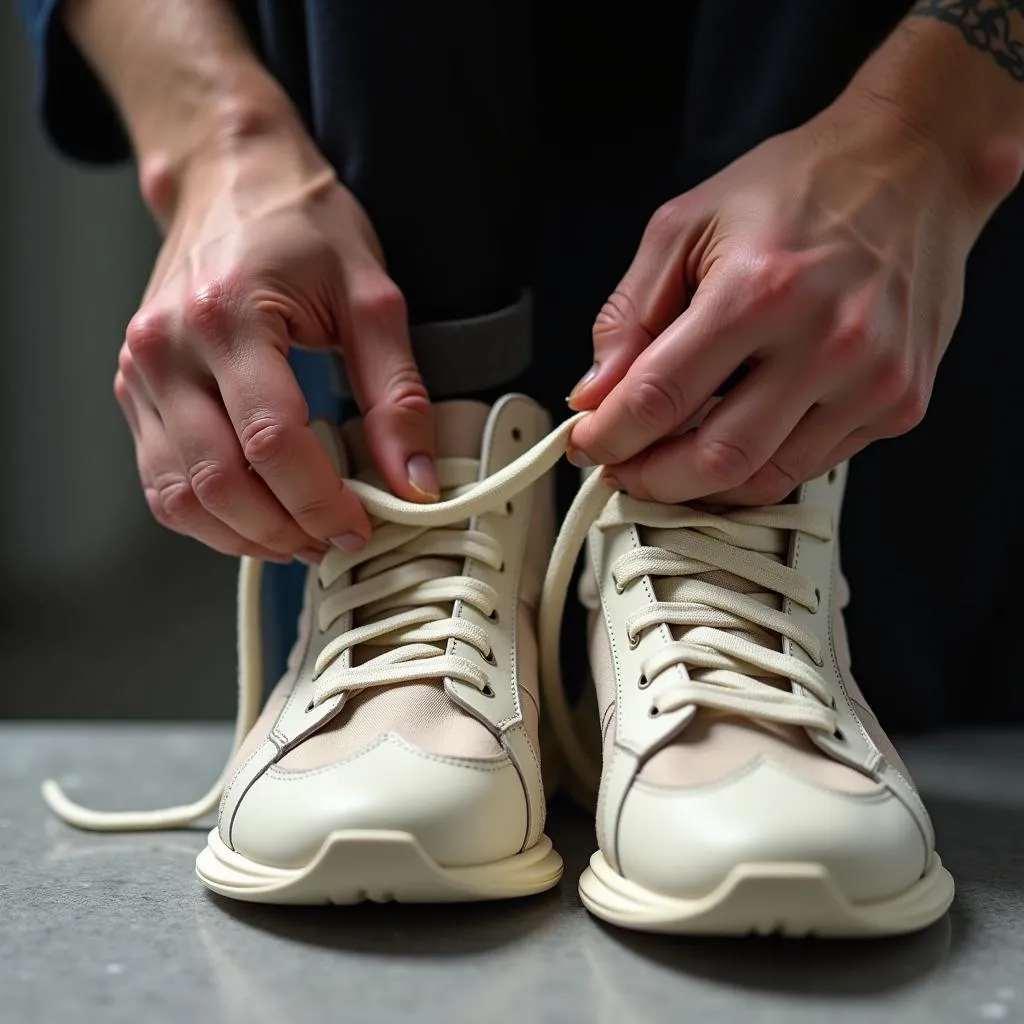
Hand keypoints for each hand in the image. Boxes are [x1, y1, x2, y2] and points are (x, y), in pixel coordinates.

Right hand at [115, 126, 437, 563]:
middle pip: (220, 481)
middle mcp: (169, 348)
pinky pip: (160, 481)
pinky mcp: (136, 390)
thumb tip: (414, 481)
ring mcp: (142, 372)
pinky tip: (255, 518)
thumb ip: (397, 395)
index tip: (361, 524)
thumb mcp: (371, 298)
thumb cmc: (300, 225)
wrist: (233, 180)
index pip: (274, 441)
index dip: (322, 500)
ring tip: (299, 538)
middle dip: (286, 529)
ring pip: (180, 496)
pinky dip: (208, 517)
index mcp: (229, 315)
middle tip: (335, 540)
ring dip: (244, 536)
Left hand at [567, 93, 989, 504]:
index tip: (586, 444)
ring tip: (671, 460)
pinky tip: (735, 436)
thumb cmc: (795, 188)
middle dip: (651, 479)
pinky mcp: (901, 401)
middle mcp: (825, 341)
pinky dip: (760, 467)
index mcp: (758, 290)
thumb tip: (593, 397)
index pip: (659, 398)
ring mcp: (872, 380)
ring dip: (703, 485)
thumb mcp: (685, 226)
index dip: (608, 436)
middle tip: (623, 468)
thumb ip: (629, 316)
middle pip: (714, 459)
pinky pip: (812, 465)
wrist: (912, 166)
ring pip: (765, 479)